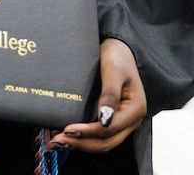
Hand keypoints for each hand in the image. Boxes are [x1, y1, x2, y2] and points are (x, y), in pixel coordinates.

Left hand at [50, 38, 145, 153]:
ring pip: (103, 142)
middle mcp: (131, 120)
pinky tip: (67, 136)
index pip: (110, 129)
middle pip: (107, 141)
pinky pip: (99, 135)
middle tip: (58, 140)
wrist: (117, 49)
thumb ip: (110, 95)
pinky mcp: (112, 120)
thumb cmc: (117, 57)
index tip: (68, 129)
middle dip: (82, 143)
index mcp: (135, 109)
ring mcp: (122, 122)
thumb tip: (104, 120)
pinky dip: (84, 139)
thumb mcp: (113, 71)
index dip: (89, 132)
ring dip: (81, 144)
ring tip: (58, 142)